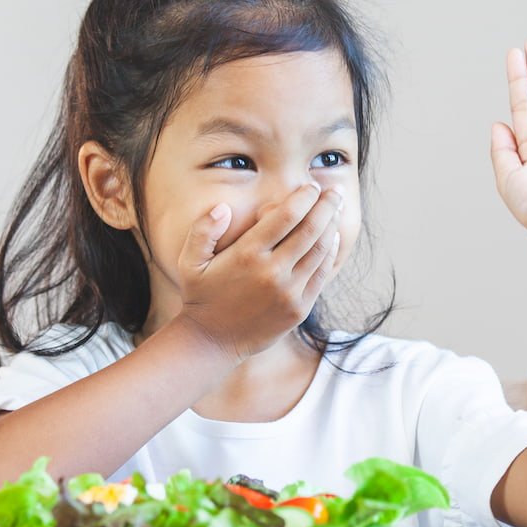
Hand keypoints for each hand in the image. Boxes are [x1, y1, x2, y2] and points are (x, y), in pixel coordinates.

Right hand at [174, 183, 341, 360]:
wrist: (212, 341)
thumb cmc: (201, 295)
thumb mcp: (189, 261)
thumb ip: (203, 231)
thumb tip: (223, 208)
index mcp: (247, 255)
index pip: (285, 216)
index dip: (304, 197)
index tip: (312, 186)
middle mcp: (272, 272)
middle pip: (310, 230)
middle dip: (326, 206)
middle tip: (335, 191)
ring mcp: (288, 292)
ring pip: (320, 251)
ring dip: (332, 226)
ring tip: (337, 209)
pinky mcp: (299, 309)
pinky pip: (321, 274)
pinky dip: (330, 253)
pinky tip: (332, 238)